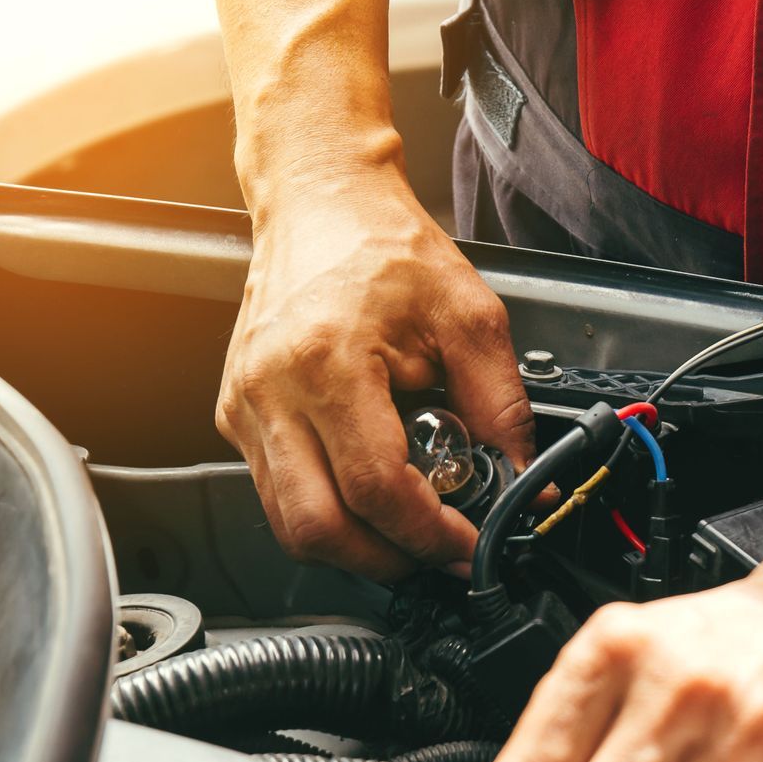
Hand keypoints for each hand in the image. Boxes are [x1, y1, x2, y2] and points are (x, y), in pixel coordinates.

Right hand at [217, 175, 535, 578]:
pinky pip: (278, 492)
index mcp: (327, 363)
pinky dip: (330, 511)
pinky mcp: (238, 415)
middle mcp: (270, 392)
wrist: (321, 202)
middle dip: (386, 559)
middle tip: (438, 553)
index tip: (468, 544)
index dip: (429, 534)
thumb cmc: (385, 246)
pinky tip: (372, 492)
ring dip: (355, 546)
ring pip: (289, 523)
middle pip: (317, 529)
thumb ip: (503, 407)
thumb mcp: (471, 319)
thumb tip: (524, 478)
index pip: (376, 490)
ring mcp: (244, 407)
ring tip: (410, 528)